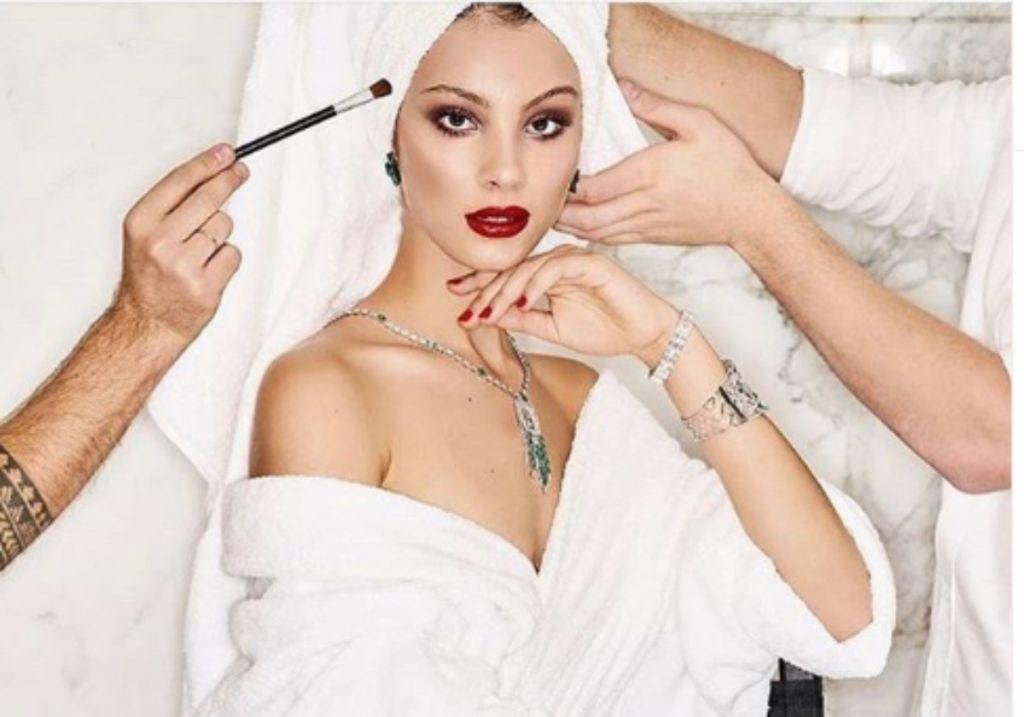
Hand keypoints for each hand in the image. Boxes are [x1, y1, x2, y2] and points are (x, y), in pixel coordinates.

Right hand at [112, 143, 247, 342]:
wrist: (145, 323)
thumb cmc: (149, 275)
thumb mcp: (145, 233)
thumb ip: (172, 205)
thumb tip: (212, 170)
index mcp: (140, 223)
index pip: (180, 182)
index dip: (207, 163)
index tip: (227, 152)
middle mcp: (159, 242)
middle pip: (208, 199)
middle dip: (228, 180)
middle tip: (241, 170)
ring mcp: (183, 266)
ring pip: (223, 227)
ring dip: (220, 233)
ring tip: (201, 250)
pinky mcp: (205, 287)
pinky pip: (232, 254)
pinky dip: (226, 259)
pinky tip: (209, 269)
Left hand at [447, 245, 680, 365]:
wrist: (643, 334)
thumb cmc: (604, 330)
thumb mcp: (552, 329)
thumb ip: (521, 319)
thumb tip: (484, 316)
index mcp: (546, 277)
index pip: (507, 276)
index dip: (479, 286)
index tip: (455, 300)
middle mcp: (556, 263)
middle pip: (512, 269)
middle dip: (486, 289)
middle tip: (467, 309)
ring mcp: (573, 259)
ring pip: (530, 267)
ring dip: (507, 290)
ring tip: (491, 311)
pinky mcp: (590, 262)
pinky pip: (555, 268)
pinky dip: (537, 285)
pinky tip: (524, 302)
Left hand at [555, 80, 790, 248]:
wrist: (751, 212)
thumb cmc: (729, 165)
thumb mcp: (700, 123)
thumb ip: (659, 107)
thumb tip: (626, 89)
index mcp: (651, 173)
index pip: (596, 188)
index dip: (571, 186)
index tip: (558, 172)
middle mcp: (645, 204)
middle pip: (588, 217)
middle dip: (561, 212)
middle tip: (543, 199)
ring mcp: (647, 225)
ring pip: (596, 233)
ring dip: (571, 226)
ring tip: (553, 212)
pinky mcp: (652, 238)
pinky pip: (612, 239)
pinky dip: (590, 234)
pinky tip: (579, 224)